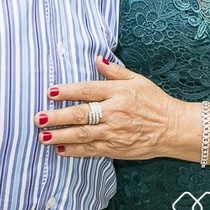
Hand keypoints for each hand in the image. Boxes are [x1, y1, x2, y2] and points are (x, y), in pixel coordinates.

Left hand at [34, 57, 193, 160]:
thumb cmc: (155, 101)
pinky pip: (91, 150)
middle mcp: (114, 112)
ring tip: (42, 136)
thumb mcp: (138, 80)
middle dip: (57, 117)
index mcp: (118, 93)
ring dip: (60, 136)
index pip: (88, 90)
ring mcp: (114, 132)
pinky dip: (74, 151)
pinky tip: (60, 150)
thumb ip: (115, 71)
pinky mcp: (115, 148)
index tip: (50, 92)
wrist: (172, 128)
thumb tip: (96, 59)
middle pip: (80, 114)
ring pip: (82, 134)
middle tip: (38, 118)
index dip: (67, 91)